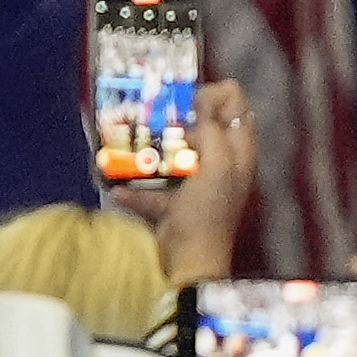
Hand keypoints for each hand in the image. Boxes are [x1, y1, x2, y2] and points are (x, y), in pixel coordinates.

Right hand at [112, 78, 254, 285]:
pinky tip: (119, 187)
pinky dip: (134, 186)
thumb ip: (212, 131)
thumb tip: (200, 104)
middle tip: (156, 114)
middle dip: (178, 115)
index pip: (236, 105)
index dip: (214, 95)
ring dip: (151, 145)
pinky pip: (151, 186)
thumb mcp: (219, 166)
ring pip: (174, 150)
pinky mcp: (172, 200)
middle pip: (203, 123)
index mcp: (238, 151)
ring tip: (131, 136)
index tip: (188, 99)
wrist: (188, 261)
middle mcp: (220, 162)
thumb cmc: (208, 212)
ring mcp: (195, 181)